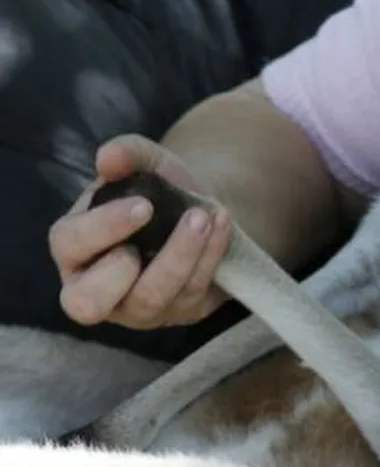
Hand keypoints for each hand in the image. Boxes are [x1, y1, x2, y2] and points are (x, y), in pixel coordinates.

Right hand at [48, 134, 233, 328]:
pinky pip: (192, 293)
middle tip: (155, 228)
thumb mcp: (146, 164)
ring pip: (151, 298)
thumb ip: (127, 154)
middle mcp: (96, 288)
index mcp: (75, 249)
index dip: (102, 228)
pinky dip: (210, 256)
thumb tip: (108, 157)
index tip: (144, 205)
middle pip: (88, 302)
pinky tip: (222, 224)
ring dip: (181, 256)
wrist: (199, 210)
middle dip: (121, 271)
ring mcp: (138, 308)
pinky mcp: (178, 312)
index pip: (69, 245)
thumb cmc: (157, 193)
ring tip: (204, 216)